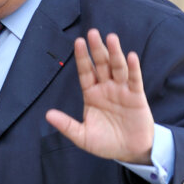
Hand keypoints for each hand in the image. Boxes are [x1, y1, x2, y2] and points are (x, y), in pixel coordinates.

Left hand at [46, 29, 153, 162]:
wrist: (128, 151)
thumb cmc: (105, 142)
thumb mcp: (82, 136)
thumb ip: (66, 125)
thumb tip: (47, 115)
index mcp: (91, 94)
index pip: (85, 72)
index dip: (82, 58)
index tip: (78, 42)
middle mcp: (106, 88)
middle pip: (101, 65)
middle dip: (97, 49)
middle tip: (92, 33)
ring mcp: (121, 90)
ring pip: (117, 68)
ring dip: (115, 53)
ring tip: (111, 38)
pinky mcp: (136, 96)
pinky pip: (134, 80)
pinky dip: (133, 68)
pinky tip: (131, 56)